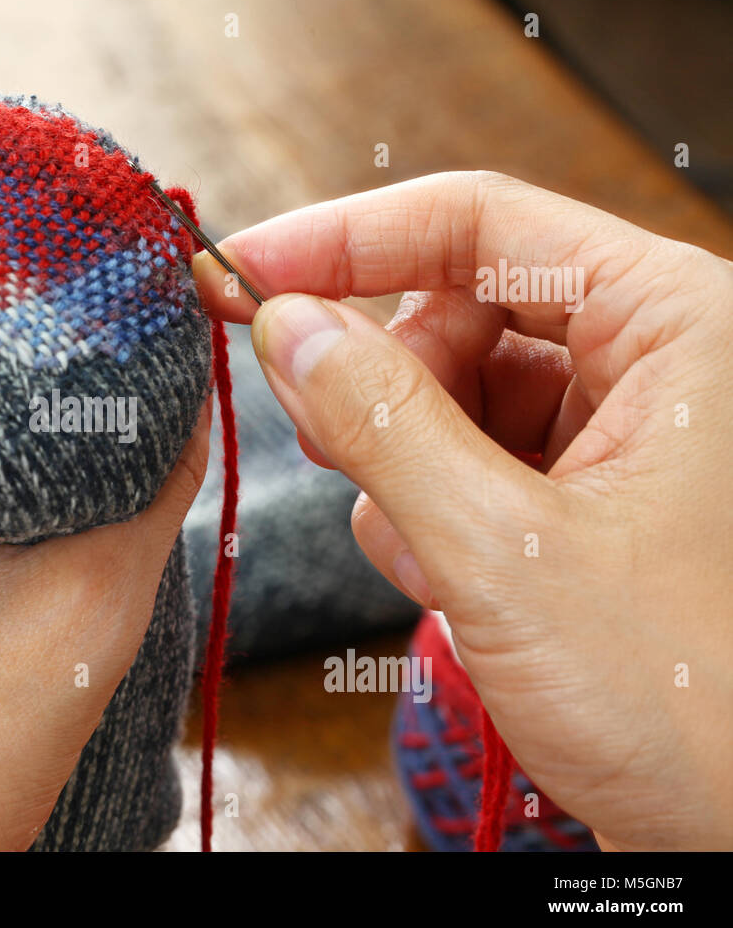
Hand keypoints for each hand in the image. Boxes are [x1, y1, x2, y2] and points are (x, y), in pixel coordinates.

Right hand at [195, 171, 732, 850]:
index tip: (240, 273)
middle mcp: (656, 359)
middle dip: (384, 389)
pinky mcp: (589, 493)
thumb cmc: (693, 704)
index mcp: (676, 323)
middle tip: (331, 451)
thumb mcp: (505, 553)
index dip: (343, 240)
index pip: (478, 222)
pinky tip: (454, 584)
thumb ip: (384, 424)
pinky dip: (431, 516)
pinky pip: (468, 460)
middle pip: (458, 309)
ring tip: (437, 561)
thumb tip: (285, 325)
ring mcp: (623, 431)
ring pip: (452, 394)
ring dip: (407, 473)